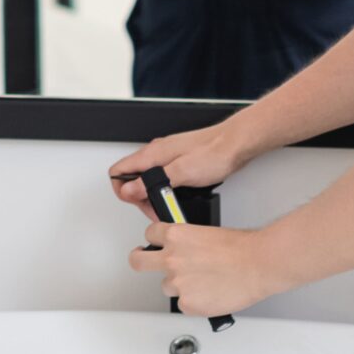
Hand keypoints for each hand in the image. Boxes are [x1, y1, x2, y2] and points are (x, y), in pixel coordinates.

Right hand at [109, 119, 251, 214]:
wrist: (235, 143)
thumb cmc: (213, 154)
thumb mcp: (180, 173)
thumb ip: (151, 182)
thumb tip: (129, 190)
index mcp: (152, 154)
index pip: (118, 171)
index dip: (122, 191)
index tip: (138, 203)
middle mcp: (156, 152)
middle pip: (131, 177)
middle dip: (139, 197)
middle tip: (155, 209)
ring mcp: (167, 155)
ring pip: (146, 176)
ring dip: (151, 193)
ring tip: (166, 205)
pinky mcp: (178, 159)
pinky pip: (161, 175)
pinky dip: (164, 188)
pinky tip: (176, 194)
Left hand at [128, 222, 276, 317]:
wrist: (258, 265)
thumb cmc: (241, 248)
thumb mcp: (206, 233)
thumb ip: (188, 243)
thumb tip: (185, 250)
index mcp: (175, 237)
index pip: (150, 235)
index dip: (154, 240)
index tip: (155, 244)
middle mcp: (171, 260)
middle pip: (138, 261)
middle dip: (139, 259)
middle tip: (143, 260)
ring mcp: (178, 283)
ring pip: (167, 286)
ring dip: (179, 285)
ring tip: (202, 282)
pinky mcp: (188, 304)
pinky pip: (184, 305)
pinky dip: (195, 302)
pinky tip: (210, 294)